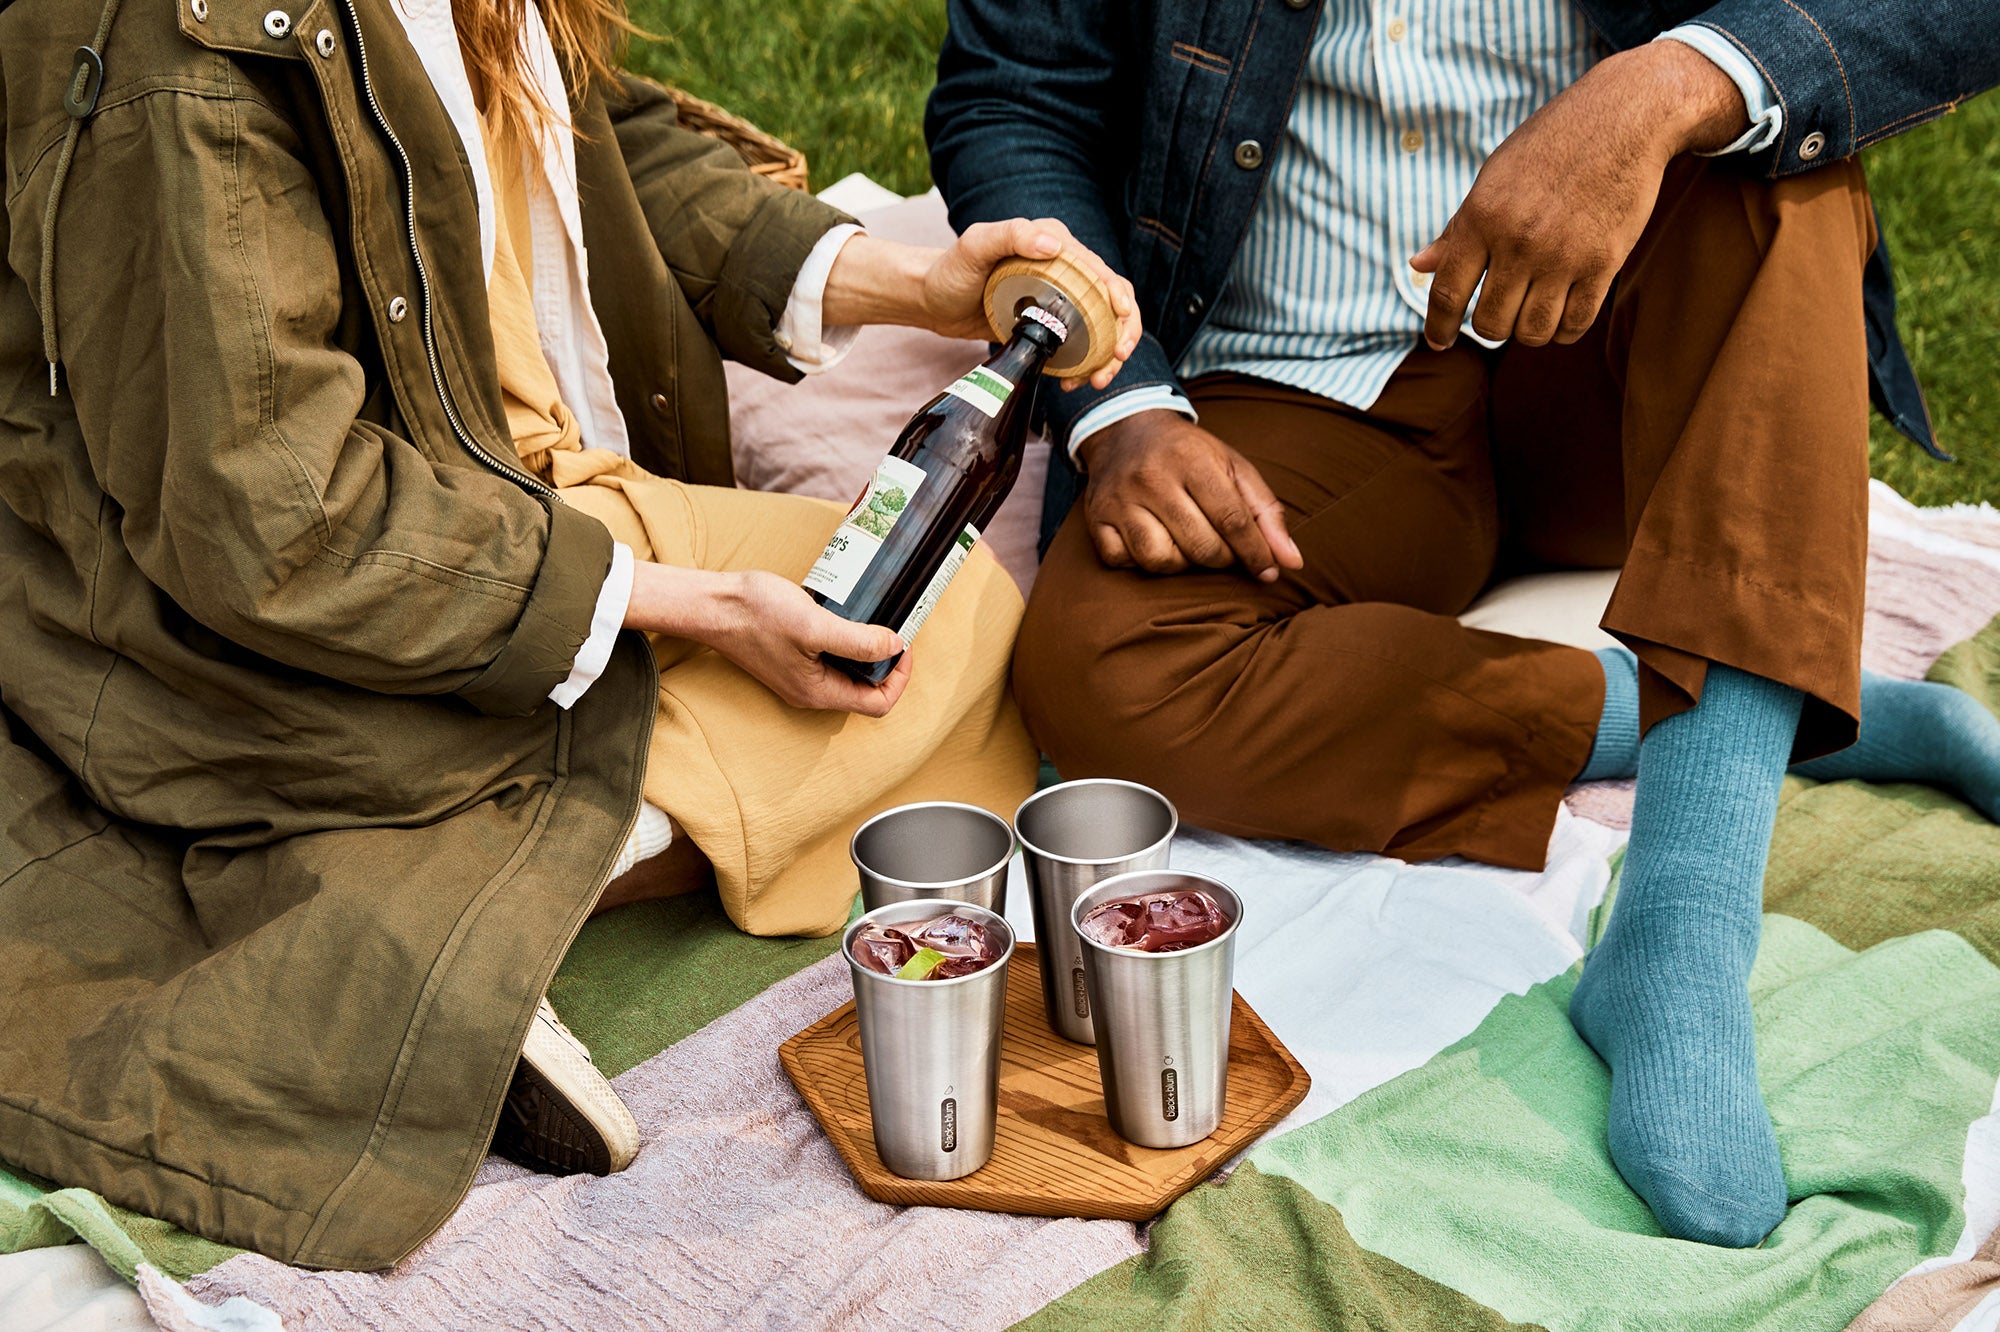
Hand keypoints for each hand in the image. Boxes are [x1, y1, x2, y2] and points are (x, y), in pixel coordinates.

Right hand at [625, 563, 911, 715]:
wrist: (712, 605)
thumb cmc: (756, 614)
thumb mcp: (814, 625)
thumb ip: (857, 640)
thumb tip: (895, 647)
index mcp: (819, 692)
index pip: (878, 703)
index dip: (899, 676)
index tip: (904, 642)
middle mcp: (811, 691)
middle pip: (866, 690)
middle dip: (887, 662)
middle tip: (894, 625)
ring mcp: (800, 676)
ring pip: (849, 673)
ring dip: (867, 649)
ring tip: (875, 617)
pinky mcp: (792, 658)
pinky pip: (831, 658)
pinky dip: (846, 640)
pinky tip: (847, 613)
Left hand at [921, 218, 1142, 389]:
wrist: (933, 300)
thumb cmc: (951, 269)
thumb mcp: (976, 246)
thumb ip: (1011, 235)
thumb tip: (1054, 246)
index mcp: (1057, 245)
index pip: (1102, 272)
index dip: (1120, 298)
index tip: (1121, 322)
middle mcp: (1064, 269)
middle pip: (1111, 301)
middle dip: (1124, 332)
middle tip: (1116, 360)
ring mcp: (1059, 298)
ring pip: (1100, 327)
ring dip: (1108, 354)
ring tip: (1097, 379)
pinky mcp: (1048, 323)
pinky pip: (1078, 344)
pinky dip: (1084, 364)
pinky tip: (1073, 381)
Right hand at [1076, 411, 1302, 579]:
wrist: (1126, 430)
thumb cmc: (1190, 455)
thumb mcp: (1233, 468)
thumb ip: (1266, 513)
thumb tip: (1291, 563)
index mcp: (1192, 460)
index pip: (1232, 520)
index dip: (1255, 553)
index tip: (1267, 572)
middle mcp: (1151, 478)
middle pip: (1200, 547)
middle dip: (1222, 558)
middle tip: (1223, 549)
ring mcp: (1119, 500)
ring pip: (1160, 561)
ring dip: (1182, 563)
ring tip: (1188, 545)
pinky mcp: (1096, 518)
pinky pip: (1123, 562)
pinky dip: (1142, 562)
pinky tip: (1154, 542)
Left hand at [1410, 41, 1747, 349]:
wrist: (1624, 116)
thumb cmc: (1551, 144)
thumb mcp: (1494, 176)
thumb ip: (1458, 228)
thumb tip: (1418, 267)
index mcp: (1483, 217)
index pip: (1447, 292)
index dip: (1438, 326)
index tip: (1439, 342)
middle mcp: (1519, 241)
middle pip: (1490, 323)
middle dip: (1489, 327)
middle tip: (1499, 313)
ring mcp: (1563, 255)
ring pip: (1532, 332)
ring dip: (1527, 331)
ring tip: (1530, 312)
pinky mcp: (1603, 263)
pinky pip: (1575, 324)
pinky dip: (1564, 330)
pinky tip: (1561, 315)